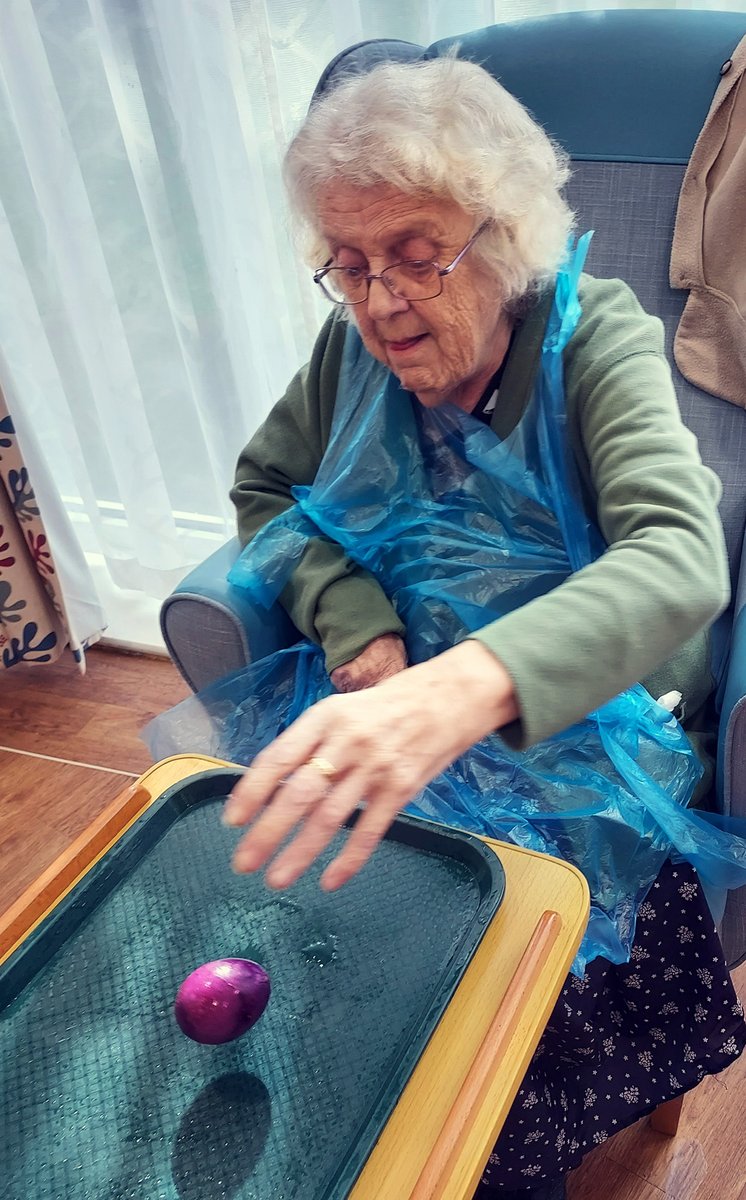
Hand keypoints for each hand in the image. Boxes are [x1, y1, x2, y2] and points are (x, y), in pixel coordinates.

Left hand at [223, 640, 517, 891]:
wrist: (449, 697)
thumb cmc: (386, 706)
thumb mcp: (341, 710)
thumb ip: (310, 743)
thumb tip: (270, 785)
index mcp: (324, 717)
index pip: (279, 757)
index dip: (252, 791)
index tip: (232, 820)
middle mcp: (347, 741)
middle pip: (299, 793)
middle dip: (267, 831)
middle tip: (243, 863)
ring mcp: (375, 767)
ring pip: (329, 817)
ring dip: (299, 852)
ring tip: (276, 877)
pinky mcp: (401, 788)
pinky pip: (369, 831)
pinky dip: (348, 859)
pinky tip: (329, 880)